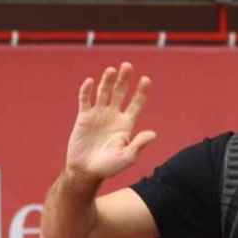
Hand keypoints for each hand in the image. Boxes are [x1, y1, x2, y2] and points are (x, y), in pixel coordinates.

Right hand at [65, 62, 155, 182]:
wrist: (86, 171)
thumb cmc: (109, 167)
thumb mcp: (127, 157)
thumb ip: (138, 145)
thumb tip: (153, 134)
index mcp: (126, 124)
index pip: (136, 103)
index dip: (141, 91)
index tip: (146, 79)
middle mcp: (113, 116)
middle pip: (120, 92)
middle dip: (124, 79)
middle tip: (127, 65)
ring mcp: (98, 115)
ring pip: (104, 92)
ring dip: (107, 81)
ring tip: (111, 70)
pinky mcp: (83, 117)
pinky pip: (85, 100)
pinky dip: (87, 90)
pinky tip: (90, 82)